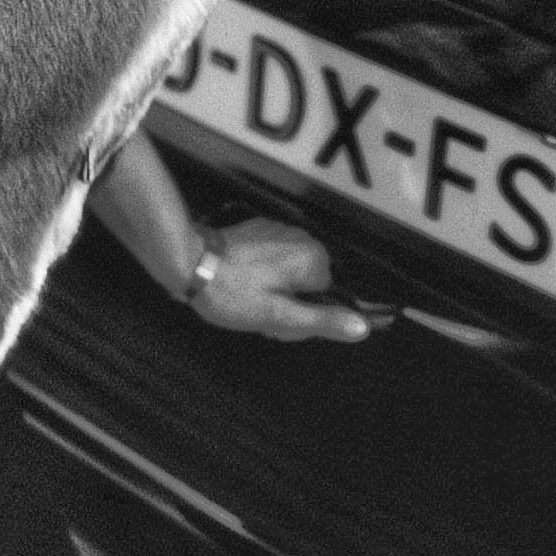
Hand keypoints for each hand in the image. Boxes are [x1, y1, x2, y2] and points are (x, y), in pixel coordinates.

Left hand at [185, 217, 372, 343]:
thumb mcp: (278, 316)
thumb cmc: (232, 294)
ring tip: (249, 299)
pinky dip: (265, 272)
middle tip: (260, 316)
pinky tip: (244, 281)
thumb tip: (364, 326)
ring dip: (278, 289)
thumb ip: (323, 320)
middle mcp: (305, 239)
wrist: (191, 263)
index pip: (326, 298)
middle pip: (311, 284)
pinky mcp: (263, 229)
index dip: (303, 315)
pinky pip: (277, 258)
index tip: (278, 324)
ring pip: (293, 272)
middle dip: (290, 304)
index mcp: (314, 260)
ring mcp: (283, 230)